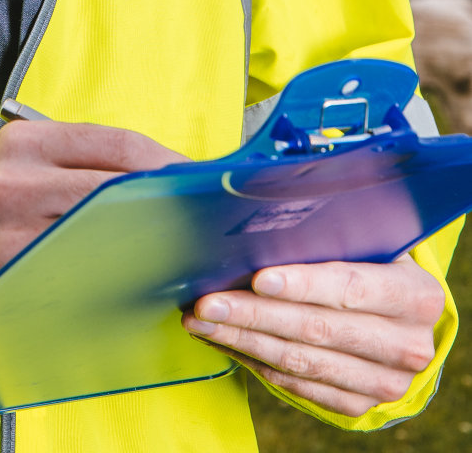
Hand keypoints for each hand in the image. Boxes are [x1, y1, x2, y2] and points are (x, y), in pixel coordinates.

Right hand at [0, 119, 185, 311]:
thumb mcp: (25, 162)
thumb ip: (82, 161)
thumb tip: (164, 173)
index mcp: (27, 142)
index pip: (116, 143)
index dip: (167, 161)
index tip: (199, 178)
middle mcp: (17, 179)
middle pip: (117, 188)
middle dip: (164, 204)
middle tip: (200, 219)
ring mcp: (14, 231)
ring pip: (105, 234)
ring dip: (147, 242)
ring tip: (176, 247)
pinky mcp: (16, 275)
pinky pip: (82, 273)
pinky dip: (115, 274)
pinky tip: (135, 276)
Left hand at [183, 253, 444, 416]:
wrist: (400, 316)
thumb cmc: (372, 259)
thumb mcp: (368, 238)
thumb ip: (330, 230)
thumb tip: (260, 215)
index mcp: (416, 295)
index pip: (351, 287)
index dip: (303, 284)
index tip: (257, 279)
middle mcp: (408, 346)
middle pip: (317, 329)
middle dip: (254, 315)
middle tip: (206, 302)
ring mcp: (385, 382)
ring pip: (300, 361)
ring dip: (243, 340)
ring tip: (201, 320)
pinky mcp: (359, 403)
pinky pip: (296, 384)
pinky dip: (255, 360)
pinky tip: (225, 339)